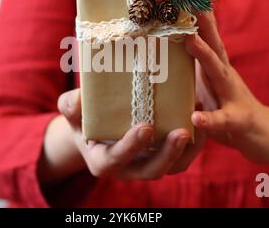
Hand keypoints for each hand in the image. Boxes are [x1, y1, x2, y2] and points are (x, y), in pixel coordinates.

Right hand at [44, 89, 204, 181]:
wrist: (96, 130)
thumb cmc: (83, 120)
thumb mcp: (72, 113)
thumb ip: (70, 106)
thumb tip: (78, 98)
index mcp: (103, 161)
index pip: (117, 158)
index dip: (132, 146)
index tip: (145, 127)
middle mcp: (128, 168)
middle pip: (152, 170)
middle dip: (168, 153)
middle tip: (181, 132)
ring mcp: (147, 164)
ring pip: (172, 167)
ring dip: (188, 149)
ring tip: (197, 122)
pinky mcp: (162, 157)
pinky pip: (183, 157)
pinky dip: (194, 141)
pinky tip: (198, 116)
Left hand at [185, 0, 268, 173]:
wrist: (264, 134)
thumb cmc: (226, 108)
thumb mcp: (205, 85)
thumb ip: (189, 69)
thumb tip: (162, 53)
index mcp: (214, 64)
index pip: (204, 30)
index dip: (195, 6)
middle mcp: (223, 73)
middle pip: (212, 40)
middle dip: (201, 16)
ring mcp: (232, 95)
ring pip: (217, 71)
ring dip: (204, 54)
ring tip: (189, 39)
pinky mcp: (236, 121)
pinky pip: (222, 120)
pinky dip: (209, 117)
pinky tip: (197, 116)